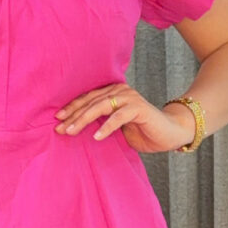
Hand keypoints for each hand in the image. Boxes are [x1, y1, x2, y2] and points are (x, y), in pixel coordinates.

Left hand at [56, 81, 190, 152]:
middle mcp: (120, 91)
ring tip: (72, 131)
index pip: (87, 98)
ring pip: (101, 106)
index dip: (72, 108)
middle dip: (74, 115)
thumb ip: (100, 123)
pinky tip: (97, 137)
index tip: (57, 120)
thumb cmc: (142, 131)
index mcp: (112, 92)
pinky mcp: (139, 108)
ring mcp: (130, 98)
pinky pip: (118, 117)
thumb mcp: (116, 127)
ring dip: (84, 120)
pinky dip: (107, 127)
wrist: (169, 134)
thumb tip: (74, 129)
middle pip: (91, 101)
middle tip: (59, 127)